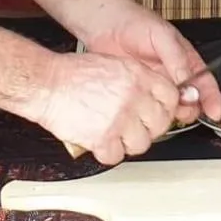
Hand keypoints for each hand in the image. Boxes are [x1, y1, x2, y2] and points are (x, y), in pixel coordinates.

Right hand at [35, 50, 181, 164]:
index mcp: (138, 76)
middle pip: (160, 123)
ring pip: (142, 143)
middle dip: (150, 128)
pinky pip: (117, 157)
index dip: (166, 107)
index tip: (160, 112)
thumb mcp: (116, 64)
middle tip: (137, 127)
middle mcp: (133, 97)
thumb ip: (139, 79)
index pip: (171, 96)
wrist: (48, 84)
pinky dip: (109, 153)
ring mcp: (119, 118)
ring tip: (118, 135)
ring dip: (130, 143)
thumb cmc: (75, 73)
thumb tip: (155, 96)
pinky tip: (102, 142)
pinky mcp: (103, 138)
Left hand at [84, 5, 220, 125]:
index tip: (215, 112)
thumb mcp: (163, 36)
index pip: (205, 82)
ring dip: (169, 114)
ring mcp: (154, 87)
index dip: (212, 99)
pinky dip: (149, 115)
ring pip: (169, 109)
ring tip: (163, 110)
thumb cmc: (136, 23)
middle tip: (182, 110)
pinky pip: (147, 109)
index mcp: (185, 61)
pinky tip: (145, 111)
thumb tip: (189, 83)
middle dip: (191, 109)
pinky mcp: (137, 95)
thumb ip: (177, 58)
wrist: (105, 24)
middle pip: (190, 101)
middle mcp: (172, 76)